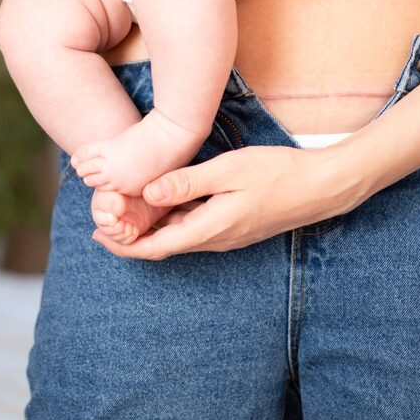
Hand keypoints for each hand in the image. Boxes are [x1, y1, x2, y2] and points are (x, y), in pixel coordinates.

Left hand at [91, 144, 375, 259]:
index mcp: (210, 229)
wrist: (321, 187)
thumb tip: (148, 192)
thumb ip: (187, 182)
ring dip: (151, 230)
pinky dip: (171, 222)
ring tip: (125, 213)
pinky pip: (194, 230)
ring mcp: (226, 235)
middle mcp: (215, 239)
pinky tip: (163, 204)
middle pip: (164, 246)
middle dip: (131, 238)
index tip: (98, 235)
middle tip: (102, 223)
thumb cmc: (278, 174)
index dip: (124, 245)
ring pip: (179, 238)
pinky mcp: (235, 226)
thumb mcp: (229, 171)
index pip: (157, 247)